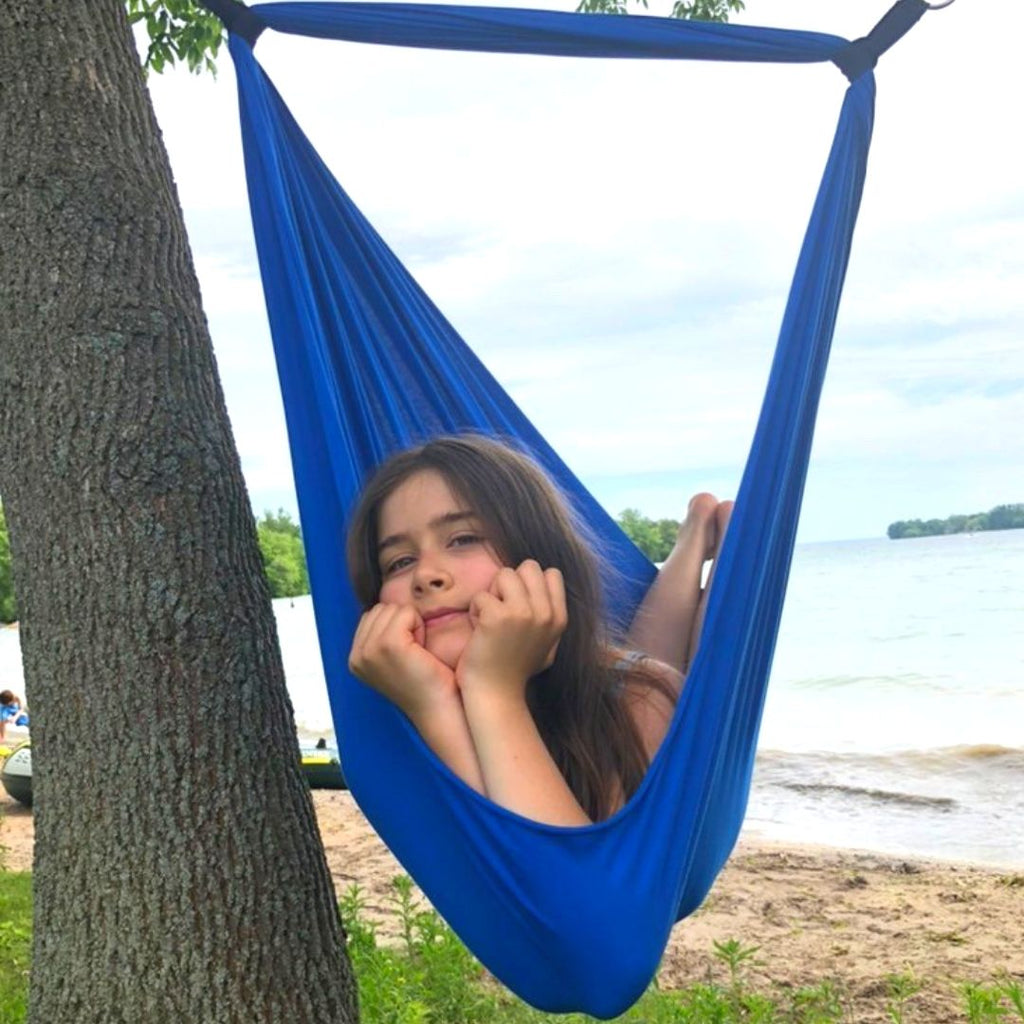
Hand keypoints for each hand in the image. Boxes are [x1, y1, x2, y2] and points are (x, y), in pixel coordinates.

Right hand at [349, 603, 455, 716]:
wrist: (438, 708)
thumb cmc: (424, 684)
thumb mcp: (392, 660)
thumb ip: (381, 636)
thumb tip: (388, 609)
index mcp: (355, 658)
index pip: (371, 615)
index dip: (395, 626)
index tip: (405, 653)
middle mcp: (357, 655)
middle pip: (381, 609)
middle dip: (401, 623)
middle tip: (413, 652)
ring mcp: (370, 649)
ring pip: (393, 609)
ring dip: (411, 624)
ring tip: (416, 652)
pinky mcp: (388, 644)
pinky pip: (406, 613)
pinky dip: (419, 625)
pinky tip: (422, 648)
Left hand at [457, 560, 566, 695]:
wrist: (496, 696)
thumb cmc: (516, 670)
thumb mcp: (548, 645)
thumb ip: (549, 617)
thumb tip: (548, 580)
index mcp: (559, 618)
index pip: (551, 573)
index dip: (531, 584)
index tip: (520, 606)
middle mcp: (545, 613)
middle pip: (528, 566)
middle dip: (512, 583)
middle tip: (502, 609)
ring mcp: (522, 613)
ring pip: (504, 574)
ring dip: (492, 594)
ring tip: (489, 619)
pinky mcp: (497, 617)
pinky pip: (481, 595)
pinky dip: (475, 611)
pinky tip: (478, 632)